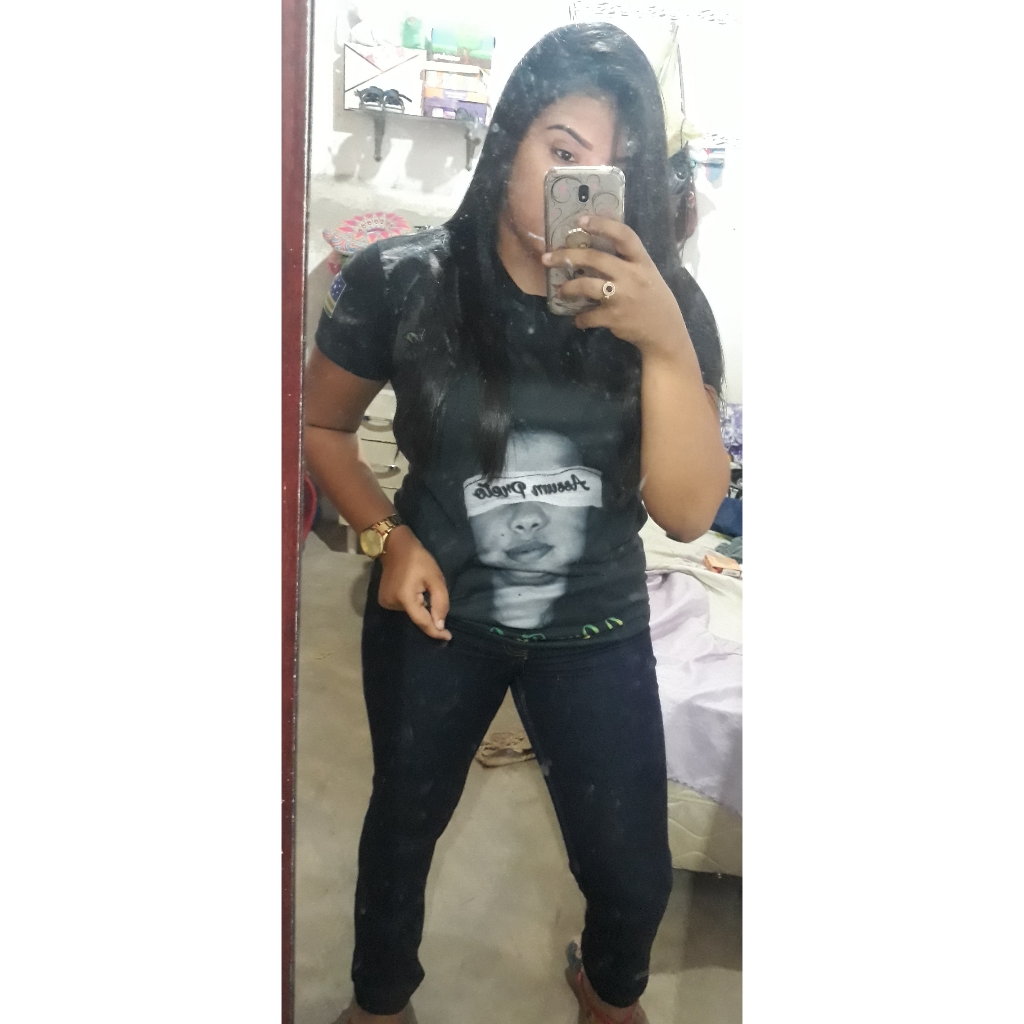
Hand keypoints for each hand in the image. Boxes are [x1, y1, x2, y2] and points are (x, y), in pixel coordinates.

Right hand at [376, 526, 452, 640]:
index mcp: (405, 598)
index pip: (422, 622)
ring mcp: (385, 602)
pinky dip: (412, 604)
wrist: (395, 546)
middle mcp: (391, 604)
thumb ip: (440, 603)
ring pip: (410, 613)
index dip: (436, 631)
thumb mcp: (435, 578)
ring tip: (422, 589)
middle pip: (417, 618)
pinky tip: (414, 591)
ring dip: (420, 608)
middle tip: (432, 594)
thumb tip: (439, 626)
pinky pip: (403, 608)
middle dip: (429, 614)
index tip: (448, 637)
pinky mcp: (383, 600)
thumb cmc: (418, 560)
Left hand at [542, 214, 686, 355]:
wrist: (665, 332)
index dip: (602, 225)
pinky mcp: (614, 318)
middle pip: (596, 259)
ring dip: (569, 288)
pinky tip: (578, 319)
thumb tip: (597, 245)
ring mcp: (623, 297)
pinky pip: (589, 315)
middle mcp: (632, 276)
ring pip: (587, 286)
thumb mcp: (647, 273)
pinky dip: (580, 318)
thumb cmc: (653, 298)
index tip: (580, 220)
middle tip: (548, 258)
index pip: (624, 235)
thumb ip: (627, 261)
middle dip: (567, 256)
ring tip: (560, 291)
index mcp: (642, 261)